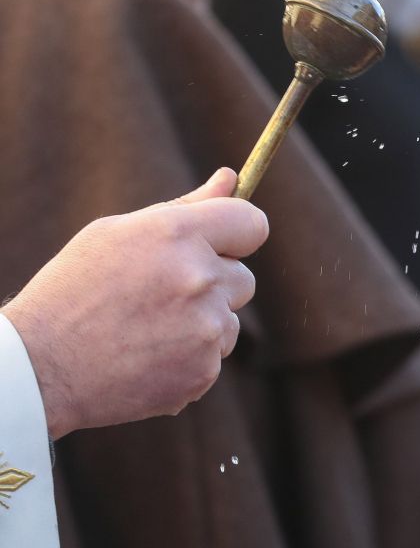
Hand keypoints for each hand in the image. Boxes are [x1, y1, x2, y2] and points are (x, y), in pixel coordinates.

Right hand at [0, 168, 268, 438]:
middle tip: (162, 298)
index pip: (252, 223)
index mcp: (176, 234)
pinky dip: (190, 359)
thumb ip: (185, 209)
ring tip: (148, 330)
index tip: (226, 246)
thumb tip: (230, 179)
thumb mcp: (117, 235)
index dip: (239, 235)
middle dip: (214, 286)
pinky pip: (215, 356)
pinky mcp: (204, 369)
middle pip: (244, 278)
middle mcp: (199, 277)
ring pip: (229, 321)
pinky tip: (148, 358)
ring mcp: (205, 327)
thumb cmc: (74, 291)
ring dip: (202, 325)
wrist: (40, 368)